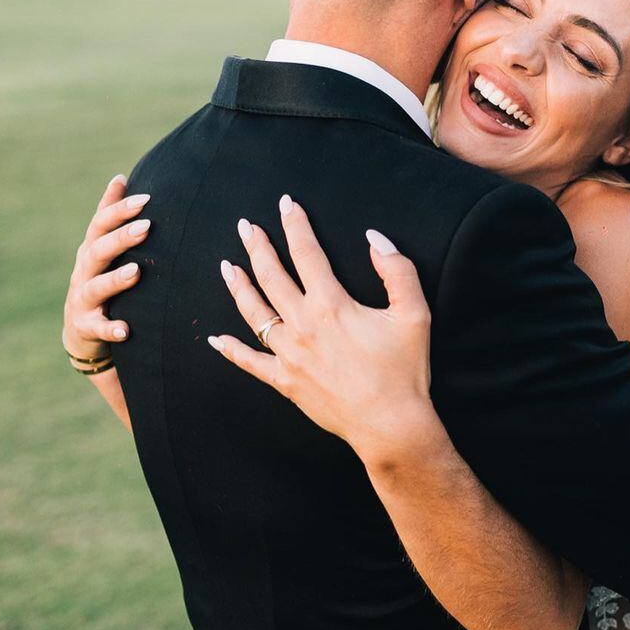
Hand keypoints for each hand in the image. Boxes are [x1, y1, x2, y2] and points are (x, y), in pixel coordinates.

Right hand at [63, 174, 151, 359]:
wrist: (81, 330)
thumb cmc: (100, 281)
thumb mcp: (101, 249)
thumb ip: (110, 217)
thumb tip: (120, 177)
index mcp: (90, 250)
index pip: (101, 225)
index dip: (119, 210)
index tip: (146, 199)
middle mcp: (83, 271)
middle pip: (98, 251)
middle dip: (121, 239)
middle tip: (147, 227)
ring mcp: (82, 299)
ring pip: (96, 288)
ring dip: (115, 280)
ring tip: (136, 272)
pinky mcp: (86, 326)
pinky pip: (98, 328)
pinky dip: (111, 329)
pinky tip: (126, 330)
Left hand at [209, 195, 435, 466]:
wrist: (391, 425)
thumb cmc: (405, 371)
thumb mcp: (415, 315)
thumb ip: (397, 271)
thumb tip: (375, 238)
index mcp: (331, 305)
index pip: (307, 253)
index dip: (296, 225)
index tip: (287, 204)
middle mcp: (302, 326)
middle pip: (271, 276)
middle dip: (257, 247)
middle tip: (245, 226)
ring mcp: (289, 356)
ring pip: (253, 313)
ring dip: (238, 286)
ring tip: (226, 266)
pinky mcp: (285, 382)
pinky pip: (250, 362)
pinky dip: (230, 350)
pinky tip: (214, 339)